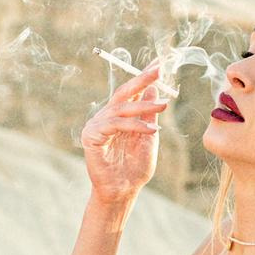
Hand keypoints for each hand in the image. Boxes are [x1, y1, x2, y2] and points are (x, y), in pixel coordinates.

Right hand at [79, 65, 170, 204]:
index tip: (160, 63)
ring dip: (144, 106)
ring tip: (163, 106)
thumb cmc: (135, 168)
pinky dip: (135, 125)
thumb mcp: (148, 137)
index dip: (144, 77)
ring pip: (122, 108)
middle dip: (141, 79)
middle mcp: (106, 116)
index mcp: (119, 115)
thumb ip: (149, 115)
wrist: (123, 191)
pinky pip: (115, 125)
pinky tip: (150, 130)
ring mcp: (97, 125)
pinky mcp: (91, 136)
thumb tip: (153, 89)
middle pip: (123, 92)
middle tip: (159, 70)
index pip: (131, 91)